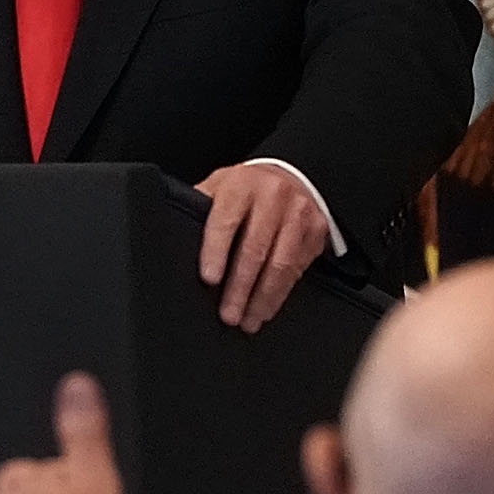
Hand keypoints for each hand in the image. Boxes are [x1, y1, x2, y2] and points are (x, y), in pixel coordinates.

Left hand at [195, 163, 329, 331]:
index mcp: (241, 184)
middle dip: (240, 287)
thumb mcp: (218, 186)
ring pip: (281, 264)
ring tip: (249, 319)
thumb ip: (201, 209)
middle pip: (255, 249)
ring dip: (263, 298)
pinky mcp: (316, 229)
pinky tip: (267, 307)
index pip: (225, 221)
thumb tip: (177, 240)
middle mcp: (273, 195)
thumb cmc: (246, 188)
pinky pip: (298, 268)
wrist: (290, 174)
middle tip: (229, 314)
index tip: (209, 278)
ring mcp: (298, 213)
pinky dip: (281, 292)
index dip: (216, 251)